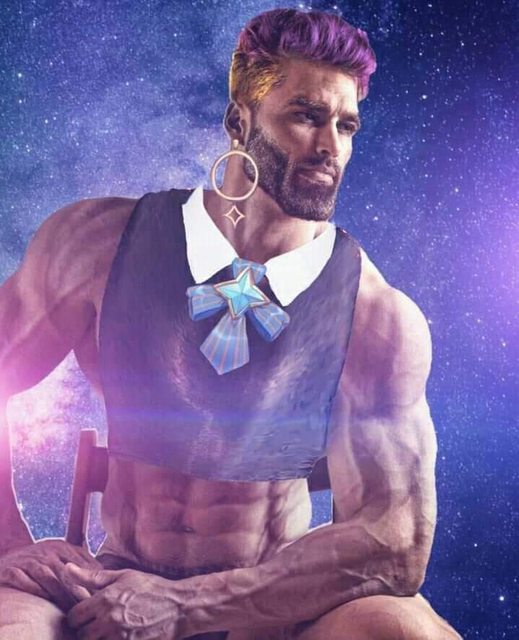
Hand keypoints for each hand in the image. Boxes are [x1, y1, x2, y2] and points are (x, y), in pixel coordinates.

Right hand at [0, 538, 101, 610]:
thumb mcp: (60, 556)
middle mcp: (47, 551)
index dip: (91, 581)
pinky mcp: (13, 570)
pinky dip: (36, 590)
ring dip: (61, 593)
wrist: (7, 559)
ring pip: (49, 577)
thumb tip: (103, 576)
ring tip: (71, 608)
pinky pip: (25, 581)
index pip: (82, 563)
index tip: (100, 597)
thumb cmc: (39, 561)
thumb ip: (80, 563)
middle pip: (67, 572)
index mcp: (62, 547)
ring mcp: (30, 560)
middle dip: (79, 590)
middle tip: (89, 606)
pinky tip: (44, 601)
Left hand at [65, 564, 184, 639]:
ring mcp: (119, 637)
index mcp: (105, 600)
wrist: (179, 607)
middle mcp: (109, 620)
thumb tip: (66, 568)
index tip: (86, 615)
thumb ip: (92, 576)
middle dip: (86, 631)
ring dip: (98, 639)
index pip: (73, 617)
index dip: (77, 617)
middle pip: (81, 635)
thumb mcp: (123, 576)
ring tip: (106, 632)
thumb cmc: (151, 588)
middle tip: (96, 625)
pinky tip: (118, 635)